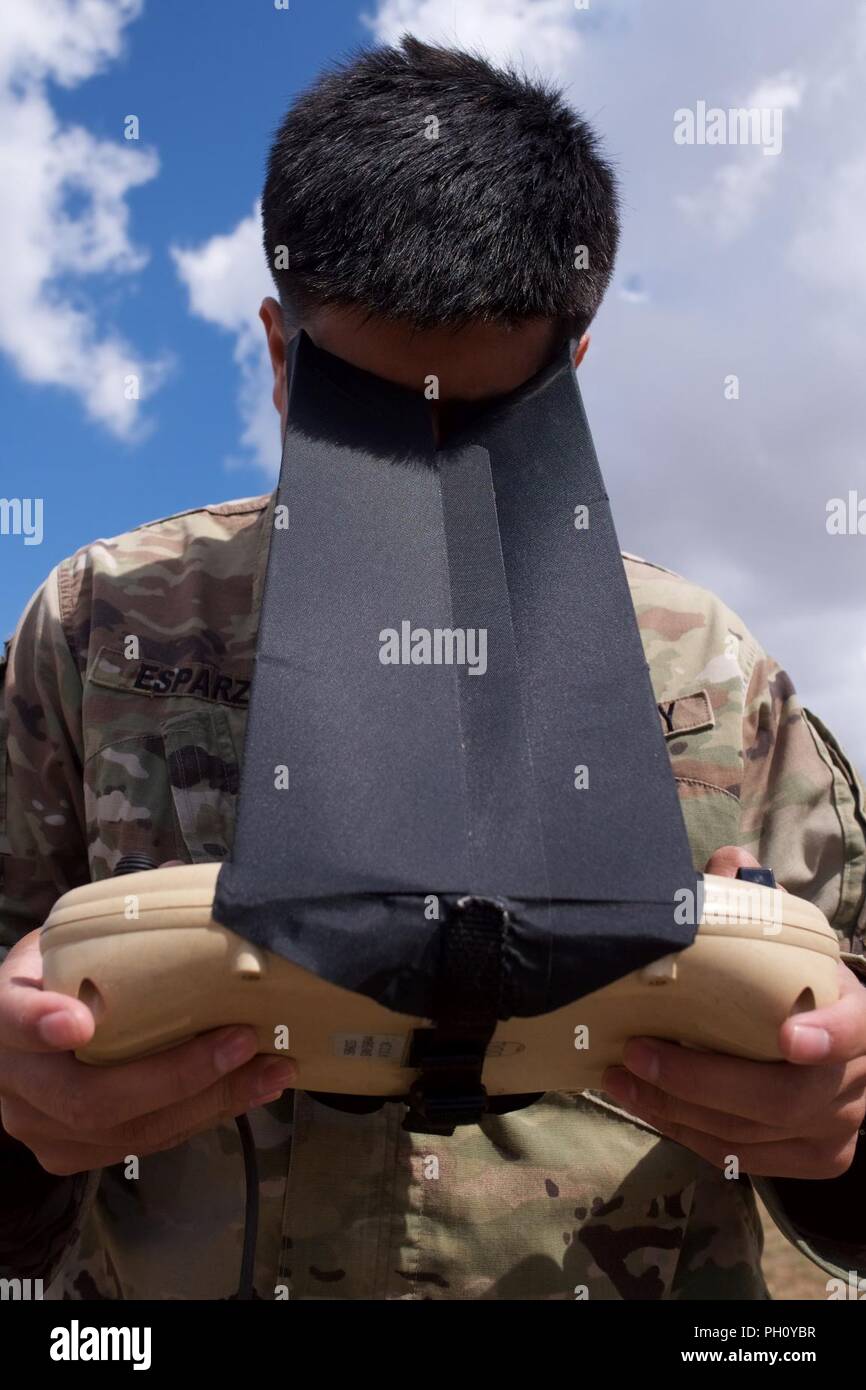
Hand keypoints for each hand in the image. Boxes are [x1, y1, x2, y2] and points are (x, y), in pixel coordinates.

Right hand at [0, 924, 296, 1176]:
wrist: (17, 1038)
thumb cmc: (51, 979)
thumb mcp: (64, 942)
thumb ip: (111, 920)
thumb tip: (179, 878)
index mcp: (2, 1015)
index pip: (13, 1020)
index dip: (43, 1023)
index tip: (79, 1023)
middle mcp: (15, 1082)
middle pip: (89, 1097)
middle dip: (176, 1075)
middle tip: (240, 1041)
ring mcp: (41, 1127)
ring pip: (127, 1132)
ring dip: (210, 1102)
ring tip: (270, 1070)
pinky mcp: (71, 1154)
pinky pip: (144, 1144)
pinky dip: (204, 1116)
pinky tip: (249, 1090)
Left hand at [602, 847, 865, 1178]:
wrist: (830, 1044)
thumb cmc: (796, 984)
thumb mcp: (786, 939)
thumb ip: (757, 901)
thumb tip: (729, 862)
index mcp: (857, 1015)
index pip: (857, 1030)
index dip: (828, 1035)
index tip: (786, 1035)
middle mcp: (857, 1080)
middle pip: (784, 1097)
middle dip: (699, 1080)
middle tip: (636, 1053)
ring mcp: (838, 1127)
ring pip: (752, 1135)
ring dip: (674, 1109)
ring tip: (619, 1076)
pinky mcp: (812, 1159)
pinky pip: (741, 1158)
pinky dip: (686, 1133)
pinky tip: (645, 1105)